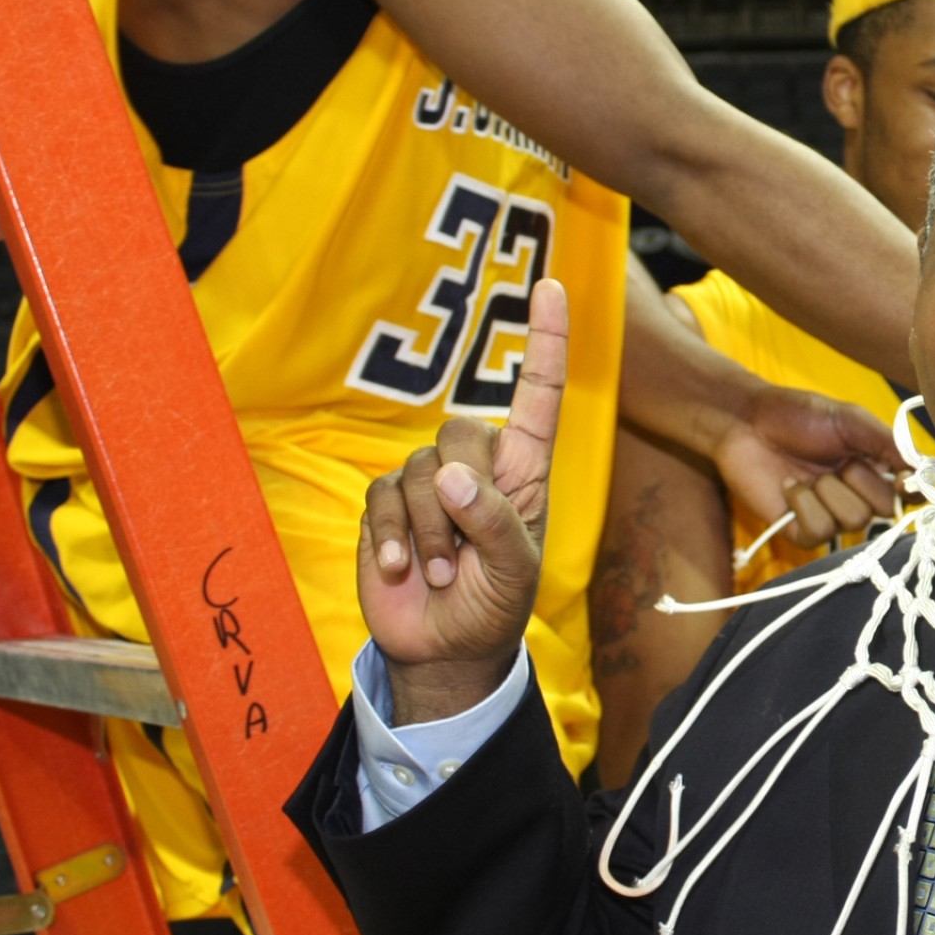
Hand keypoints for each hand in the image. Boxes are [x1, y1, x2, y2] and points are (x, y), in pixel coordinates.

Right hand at [360, 281, 567, 724]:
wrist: (445, 647)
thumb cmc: (495, 604)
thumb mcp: (512, 571)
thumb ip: (492, 523)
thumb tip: (451, 477)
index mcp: (524, 470)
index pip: (537, 394)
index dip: (545, 340)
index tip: (551, 287)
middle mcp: (478, 466)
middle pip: (460, 433)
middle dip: (461, 498)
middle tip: (466, 557)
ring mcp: (429, 482)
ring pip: (419, 470)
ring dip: (430, 533)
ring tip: (444, 572)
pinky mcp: (387, 503)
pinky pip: (382, 497)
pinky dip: (393, 539)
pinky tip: (402, 571)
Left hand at [711, 385, 907, 549]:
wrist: (746, 422)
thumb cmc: (798, 415)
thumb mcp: (851, 420)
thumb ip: (889, 443)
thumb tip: (926, 468)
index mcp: (875, 468)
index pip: (911, 494)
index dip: (913, 492)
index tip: (904, 480)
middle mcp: (857, 495)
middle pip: (883, 511)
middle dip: (861, 481)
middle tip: (838, 462)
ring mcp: (829, 515)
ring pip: (852, 522)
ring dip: (828, 490)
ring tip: (807, 473)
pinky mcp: (800, 531)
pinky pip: (820, 532)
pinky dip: (803, 504)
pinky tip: (789, 488)